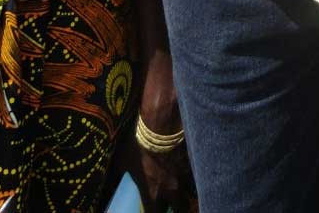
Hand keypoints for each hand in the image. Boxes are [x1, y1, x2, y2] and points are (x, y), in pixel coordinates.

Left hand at [117, 54, 195, 212]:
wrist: (162, 116)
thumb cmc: (138, 137)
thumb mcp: (124, 156)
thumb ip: (126, 171)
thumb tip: (117, 174)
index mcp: (153, 192)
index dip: (155, 212)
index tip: (154, 207)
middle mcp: (173, 188)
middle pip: (182, 207)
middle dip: (179, 205)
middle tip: (175, 199)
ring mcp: (188, 173)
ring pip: (194, 189)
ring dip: (190, 187)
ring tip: (186, 181)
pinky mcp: (198, 157)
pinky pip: (200, 170)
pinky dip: (198, 169)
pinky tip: (194, 163)